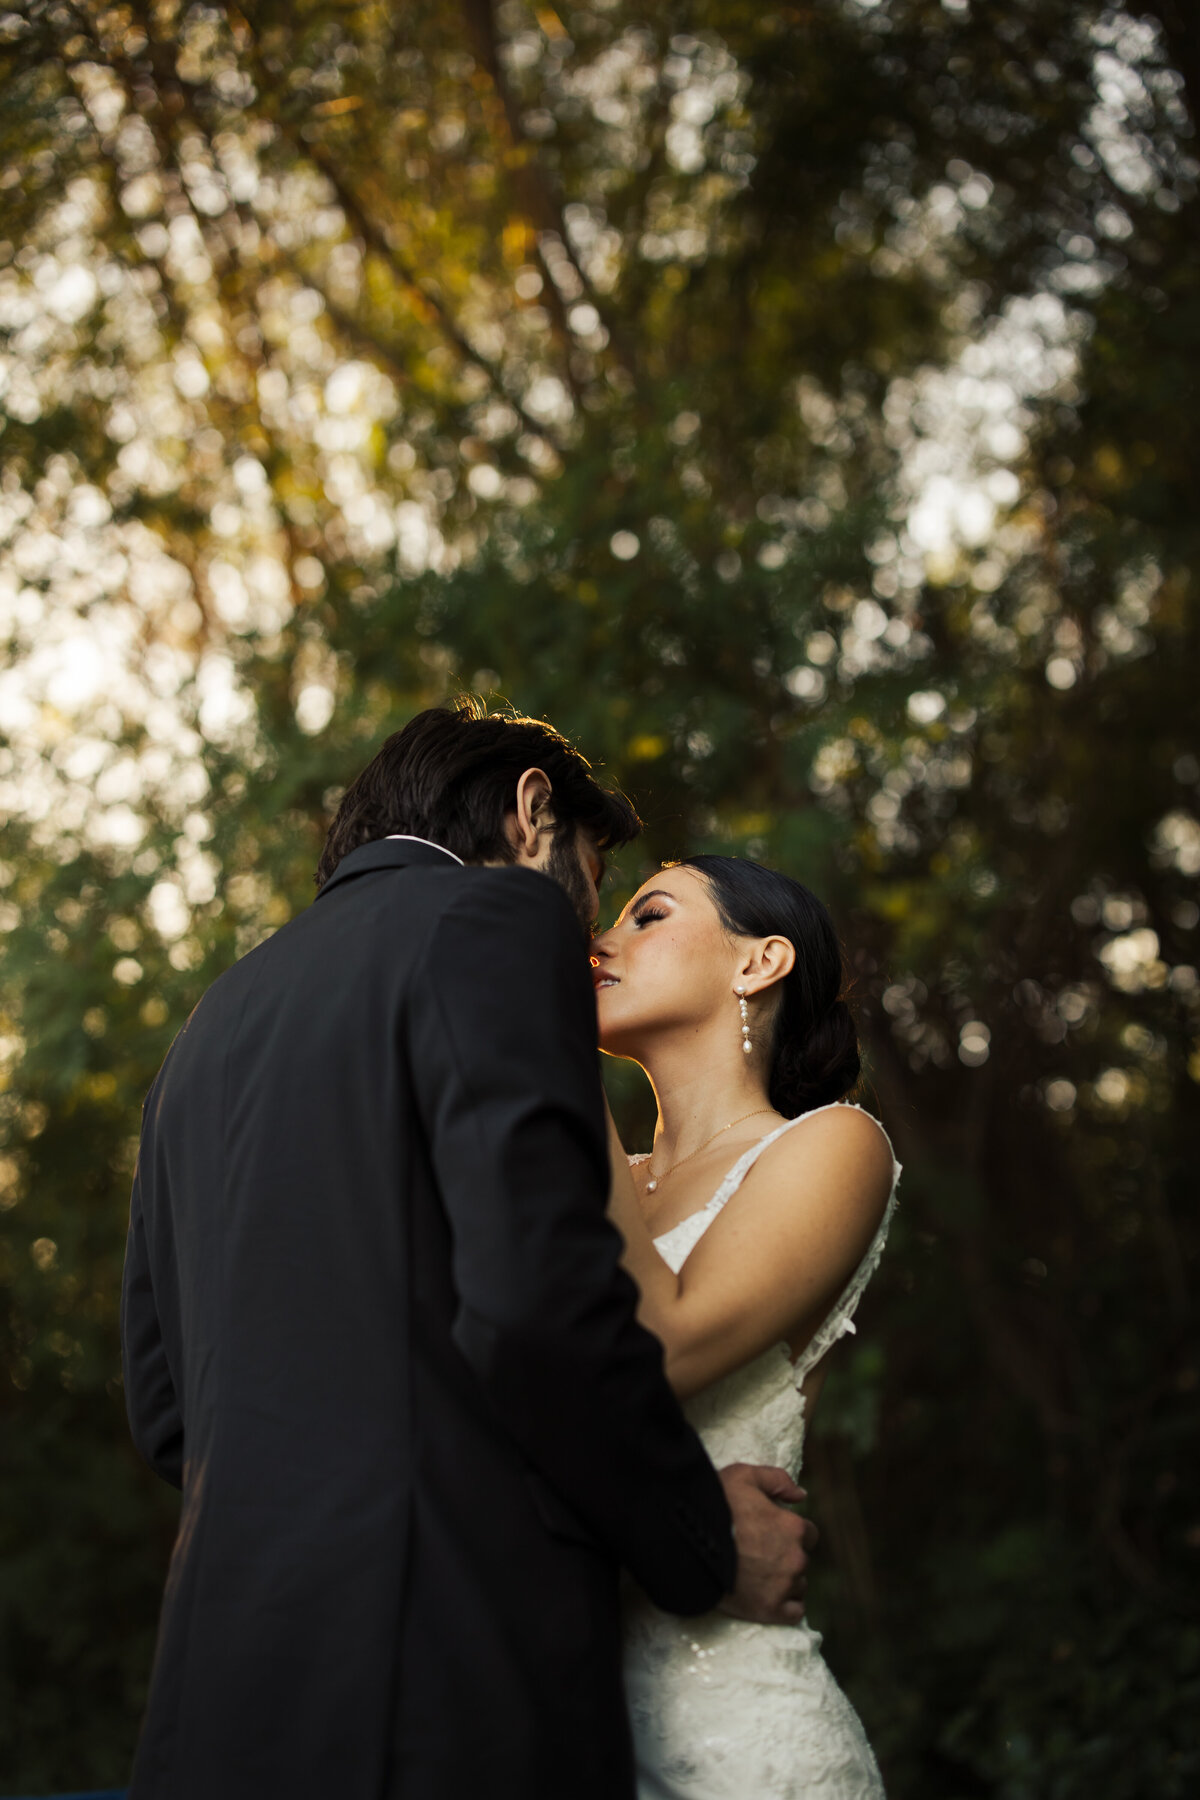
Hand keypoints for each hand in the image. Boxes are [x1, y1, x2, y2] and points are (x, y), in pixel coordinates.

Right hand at [717, 1462, 817, 1625]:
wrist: (689, 1542)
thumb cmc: (716, 1505)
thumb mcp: (744, 1476)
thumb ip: (777, 1480)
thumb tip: (801, 1495)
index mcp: (794, 1527)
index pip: (808, 1534)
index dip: (790, 1533)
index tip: (772, 1535)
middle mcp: (795, 1558)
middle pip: (802, 1561)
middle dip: (786, 1558)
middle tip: (759, 1555)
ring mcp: (784, 1586)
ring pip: (798, 1586)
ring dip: (785, 1582)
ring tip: (758, 1576)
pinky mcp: (770, 1610)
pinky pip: (794, 1613)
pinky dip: (785, 1607)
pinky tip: (768, 1597)